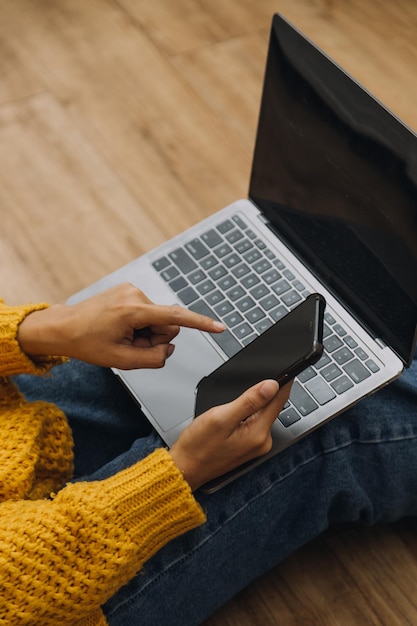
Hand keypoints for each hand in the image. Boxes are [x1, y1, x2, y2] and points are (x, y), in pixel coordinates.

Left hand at [17, 283, 224, 368]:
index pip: (176, 317)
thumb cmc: (86, 342)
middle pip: (166, 324)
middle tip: (130, 346)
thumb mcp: (121, 361)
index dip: (201, 324)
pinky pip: (147, 313)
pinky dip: (139, 325)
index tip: (220, 327)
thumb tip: (168, 349)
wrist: (63, 327)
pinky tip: (120, 328)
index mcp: (134, 311)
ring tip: (122, 337)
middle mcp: (136, 295)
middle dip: (154, 339)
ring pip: (157, 320)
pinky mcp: (129, 291)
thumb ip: (153, 358)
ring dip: (145, 333)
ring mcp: (132, 290)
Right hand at [169, 378, 291, 490]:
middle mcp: (262, 441)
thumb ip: (248, 401)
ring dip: (251, 404)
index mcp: (259, 433)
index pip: (279, 400)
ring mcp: (256, 445)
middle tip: (240, 390)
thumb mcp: (221, 418)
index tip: (283, 367)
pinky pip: (253, 422)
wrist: (185, 468)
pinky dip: (246, 414)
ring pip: (261, 413)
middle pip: (271, 406)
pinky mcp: (249, 445)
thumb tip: (272, 385)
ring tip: (229, 408)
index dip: (282, 381)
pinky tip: (230, 417)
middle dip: (260, 393)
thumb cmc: (198, 446)